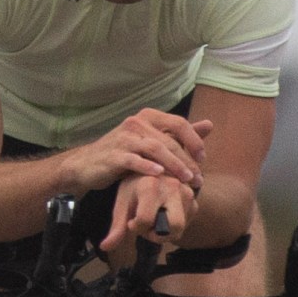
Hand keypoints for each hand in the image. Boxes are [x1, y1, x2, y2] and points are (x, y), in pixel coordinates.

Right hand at [64, 105, 209, 205]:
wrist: (88, 165)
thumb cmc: (124, 153)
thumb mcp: (151, 141)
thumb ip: (179, 134)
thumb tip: (209, 125)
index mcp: (148, 116)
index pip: (178, 123)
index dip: (194, 140)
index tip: (203, 159)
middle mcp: (136, 123)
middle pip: (168, 139)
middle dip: (186, 160)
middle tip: (198, 178)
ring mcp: (123, 138)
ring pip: (154, 149)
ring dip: (173, 165)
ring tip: (186, 179)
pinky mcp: (113, 155)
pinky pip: (134, 160)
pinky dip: (147, 167)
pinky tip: (159, 175)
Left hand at [101, 167, 194, 260]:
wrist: (150, 169)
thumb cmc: (133, 187)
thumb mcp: (122, 204)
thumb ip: (116, 228)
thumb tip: (105, 247)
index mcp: (150, 185)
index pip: (146, 220)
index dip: (137, 227)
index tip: (131, 222)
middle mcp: (172, 186)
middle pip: (174, 225)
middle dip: (159, 234)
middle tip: (147, 227)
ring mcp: (186, 192)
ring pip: (181, 226)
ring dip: (166, 231)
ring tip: (154, 219)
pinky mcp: (194, 199)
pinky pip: (187, 222)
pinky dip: (175, 226)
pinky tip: (164, 216)